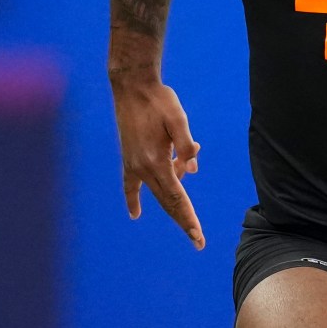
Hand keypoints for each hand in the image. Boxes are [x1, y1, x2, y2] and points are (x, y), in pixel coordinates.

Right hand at [112, 75, 203, 248]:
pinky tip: (135, 214)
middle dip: (184, 221)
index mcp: (157, 161)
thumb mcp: (179, 119)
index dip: (188, 219)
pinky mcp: (128, 158)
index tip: (197, 237)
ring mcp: (133, 164)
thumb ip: (187, 145)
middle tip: (198, 241)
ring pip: (156, 193)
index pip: (177, 198)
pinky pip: (131, 184)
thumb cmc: (159, 100)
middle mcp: (143, 168)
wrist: (132, 86)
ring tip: (186, 181)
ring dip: (173, 198)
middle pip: (167, 202)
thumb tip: (192, 168)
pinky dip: (134, 199)